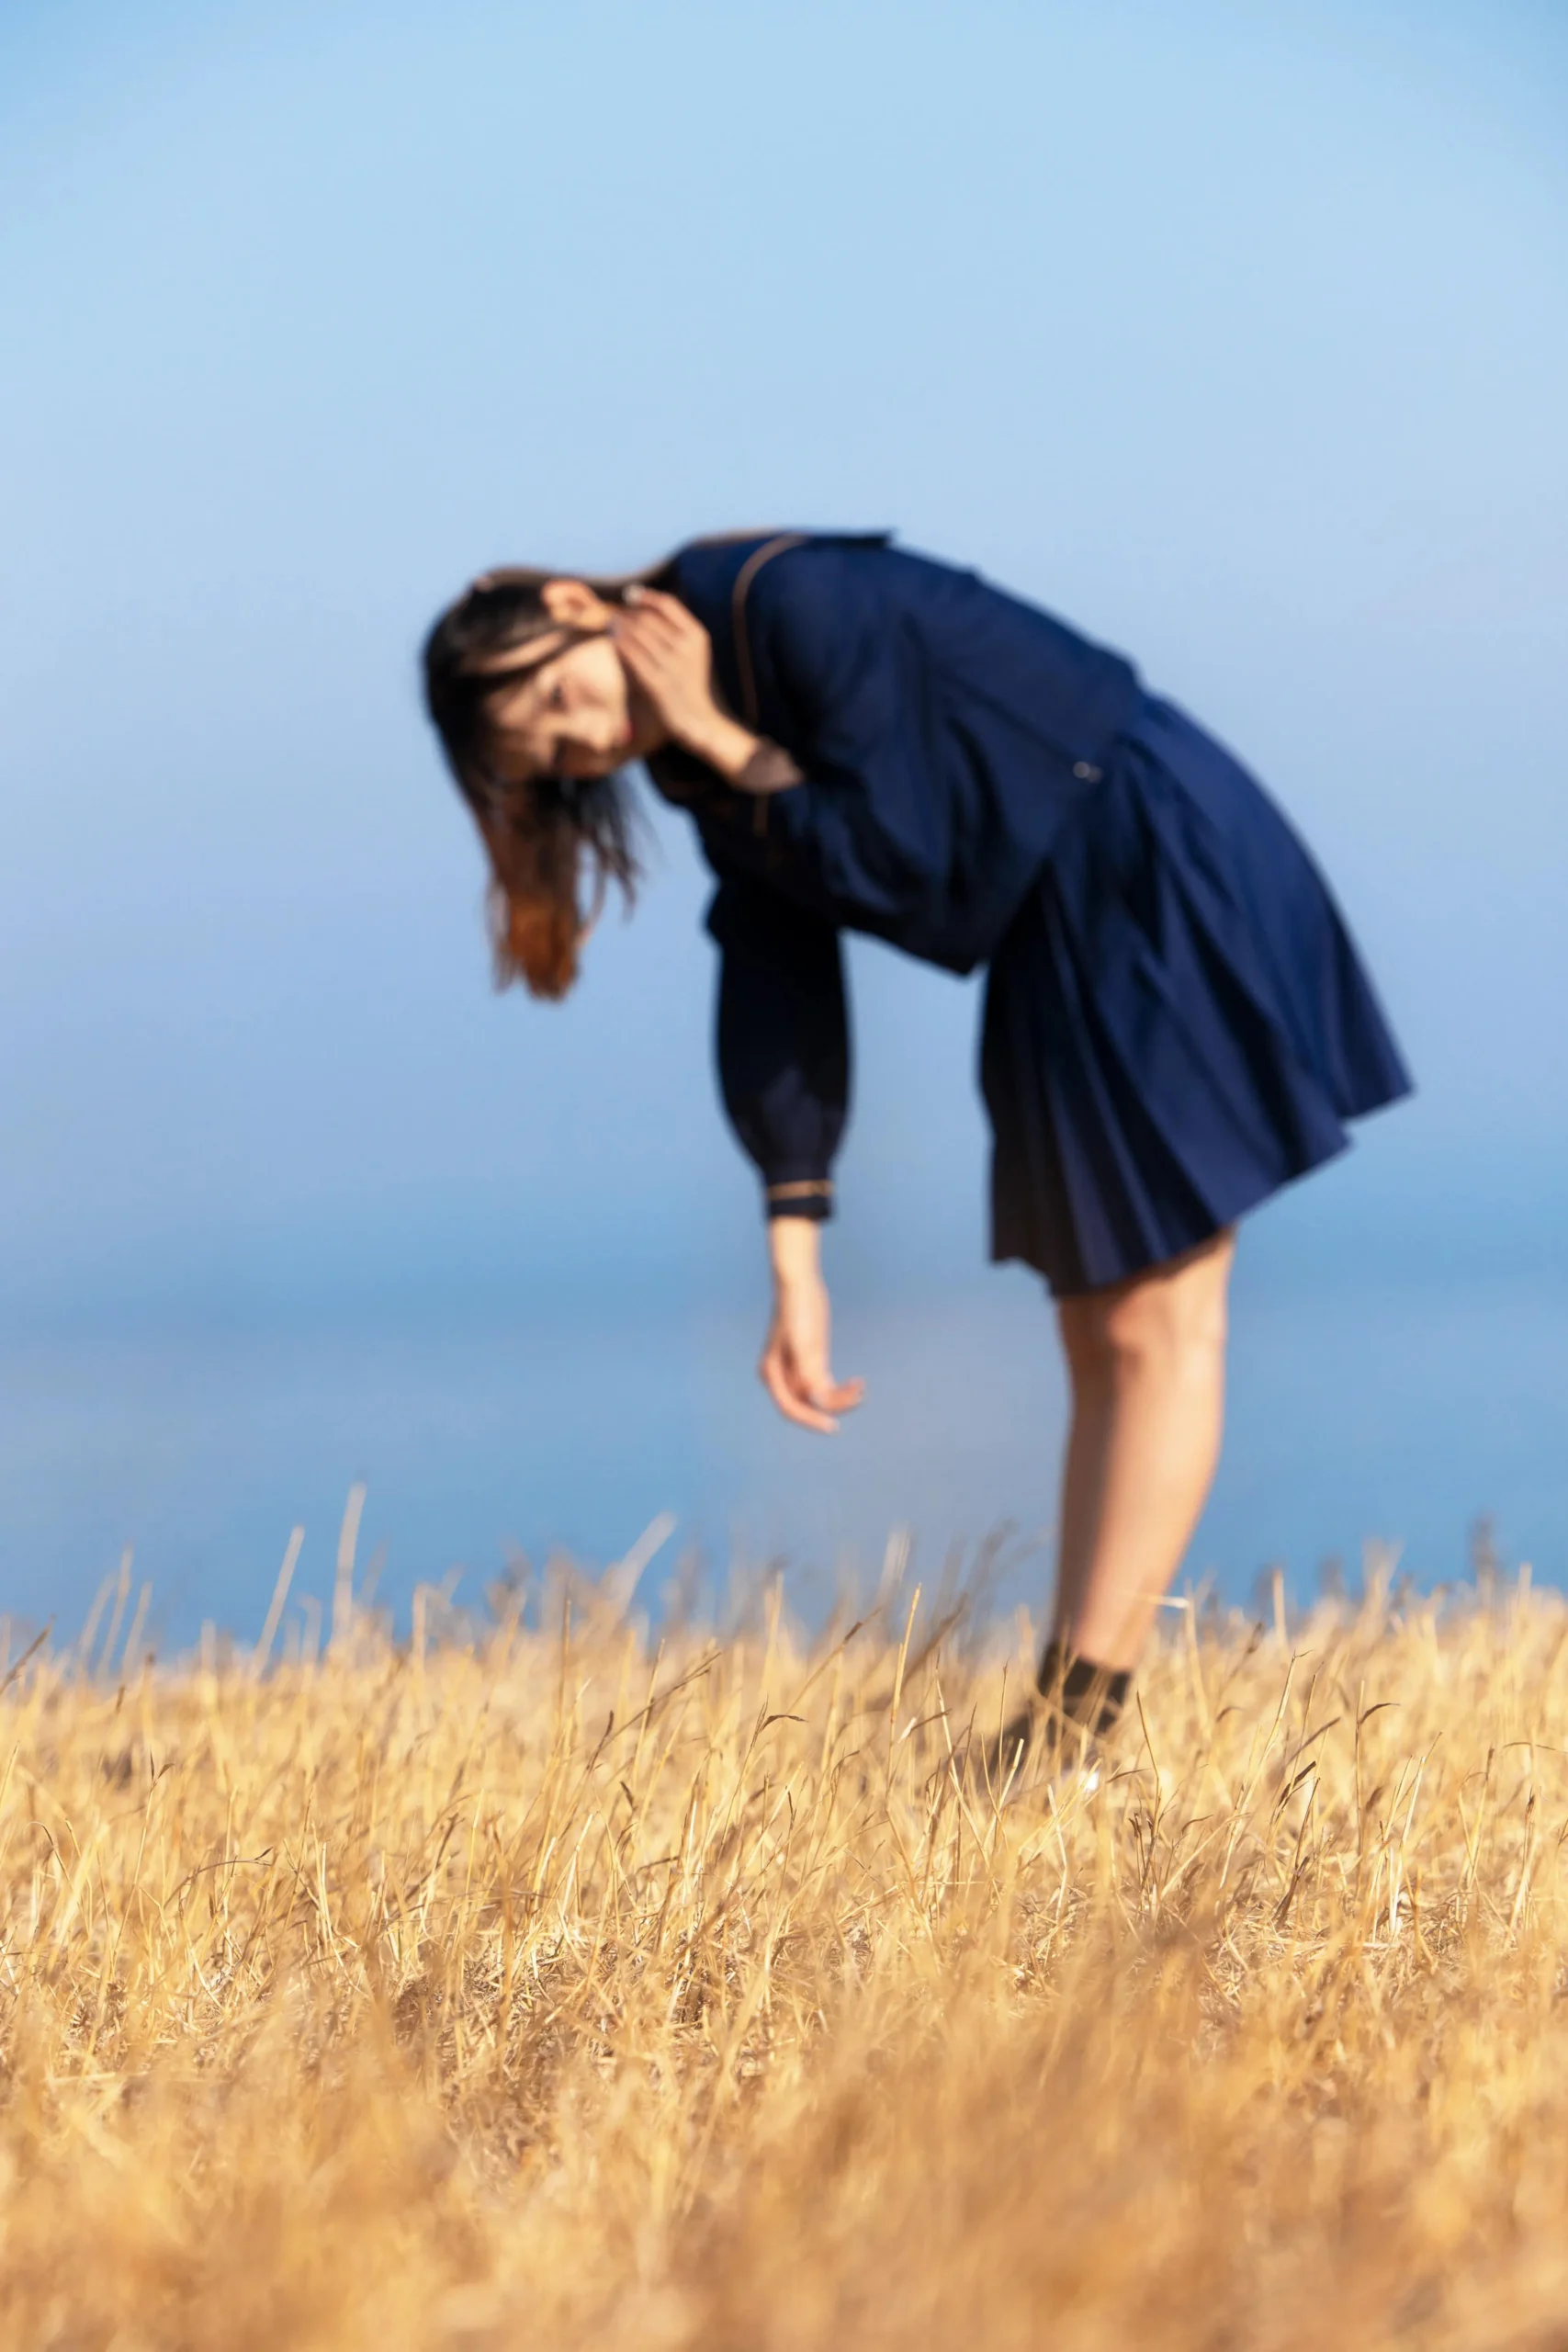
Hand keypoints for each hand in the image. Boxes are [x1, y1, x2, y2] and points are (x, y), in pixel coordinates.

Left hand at [613, 588, 758, 777]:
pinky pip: (631, 656)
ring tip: (611, 625)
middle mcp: (686, 648)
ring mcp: (672, 666)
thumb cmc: (693, 684)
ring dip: (619, 626)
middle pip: (648, 618)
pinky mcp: (657, 684)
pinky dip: (619, 645)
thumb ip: (677, 629)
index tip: (631, 595)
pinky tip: (613, 642)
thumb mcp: (695, 652)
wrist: (701, 720)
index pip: (668, 604)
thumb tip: (643, 606)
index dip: (646, 597)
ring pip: (636, 634)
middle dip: (627, 613)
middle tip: (615, 615)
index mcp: (697, 636)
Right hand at [759, 1219, 865, 1433]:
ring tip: (861, 1390)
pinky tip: (858, 1384)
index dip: (811, 1419)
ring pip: (818, 1397)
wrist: (798, 1284)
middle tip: (858, 1398)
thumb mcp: (802, 1341)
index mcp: (771, 1373)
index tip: (832, 1426)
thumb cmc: (795, 1309)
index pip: (791, 1407)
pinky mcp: (812, 1362)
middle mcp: (782, 1376)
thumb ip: (807, 1369)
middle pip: (807, 1404)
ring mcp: (797, 1370)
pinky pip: (825, 1385)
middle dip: (832, 1406)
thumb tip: (816, 1396)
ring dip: (840, 1398)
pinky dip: (841, 1389)